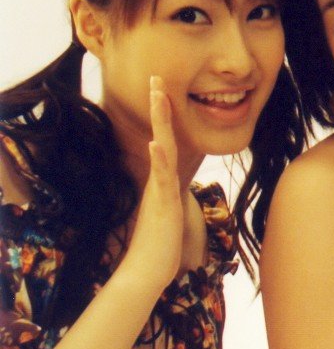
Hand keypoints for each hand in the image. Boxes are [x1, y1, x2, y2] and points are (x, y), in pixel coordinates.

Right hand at [121, 77, 184, 291]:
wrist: (147, 270)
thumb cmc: (159, 244)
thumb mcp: (168, 214)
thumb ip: (167, 198)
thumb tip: (171, 188)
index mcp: (161, 181)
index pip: (164, 141)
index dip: (164, 117)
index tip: (162, 91)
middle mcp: (158, 180)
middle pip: (160, 135)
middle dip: (159, 107)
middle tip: (157, 77)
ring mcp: (159, 191)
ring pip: (161, 149)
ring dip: (160, 123)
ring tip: (159, 96)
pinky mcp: (161, 205)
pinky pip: (160, 179)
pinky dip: (159, 160)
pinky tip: (158, 143)